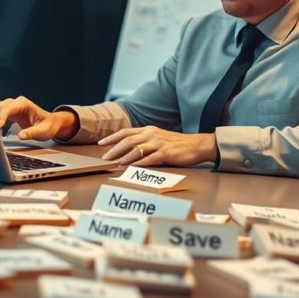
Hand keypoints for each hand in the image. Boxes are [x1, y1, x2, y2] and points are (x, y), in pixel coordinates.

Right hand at [0, 95, 77, 140]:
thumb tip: (21, 135)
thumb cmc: (48, 125)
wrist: (50, 124)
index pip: (8, 108)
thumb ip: (32, 133)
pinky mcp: (10, 113)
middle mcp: (17, 103)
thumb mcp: (43, 131)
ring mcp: (13, 107)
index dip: (1, 117)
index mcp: (24, 104)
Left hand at [99, 126, 217, 166]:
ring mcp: (158, 144)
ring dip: (124, 157)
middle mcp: (151, 135)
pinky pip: (150, 158)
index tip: (102, 144)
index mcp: (148, 130)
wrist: (196, 145)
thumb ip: (144, 140)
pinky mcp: (166, 153)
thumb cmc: (176, 144)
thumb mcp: (158, 137)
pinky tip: (132, 167)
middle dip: (114, 149)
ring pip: (137, 149)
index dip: (112, 138)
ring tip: (116, 163)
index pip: (126, 132)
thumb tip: (127, 148)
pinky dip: (140, 163)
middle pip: (128, 141)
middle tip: (105, 157)